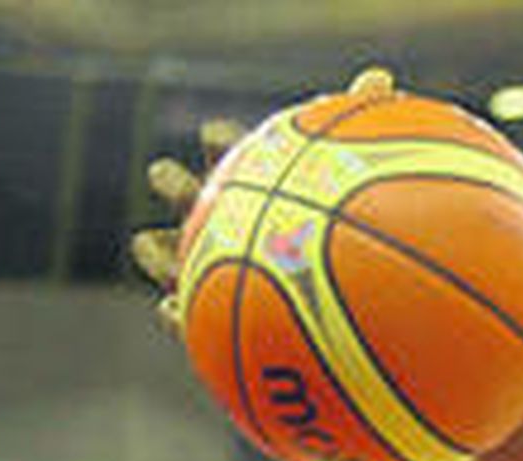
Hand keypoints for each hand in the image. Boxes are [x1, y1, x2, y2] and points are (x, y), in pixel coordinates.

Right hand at [129, 67, 397, 337]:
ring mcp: (220, 273)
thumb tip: (380, 76)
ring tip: (143, 243)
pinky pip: (187, 322)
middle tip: (162, 175)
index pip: (234, 155)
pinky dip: (175, 314)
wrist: (352, 303)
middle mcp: (232, 227)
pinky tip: (166, 308)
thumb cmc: (354, 234)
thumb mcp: (360, 179)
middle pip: (193, 202)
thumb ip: (363, 128)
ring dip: (156, 252)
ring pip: (175, 262)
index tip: (217, 134)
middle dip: (175, 186)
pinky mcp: (220, 322)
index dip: (223, 143)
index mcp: (256, 188)